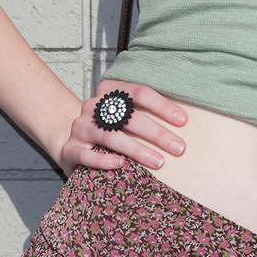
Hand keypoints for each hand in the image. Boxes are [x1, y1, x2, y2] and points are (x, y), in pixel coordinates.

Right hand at [52, 81, 187, 173]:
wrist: (73, 145)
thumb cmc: (111, 131)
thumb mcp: (126, 117)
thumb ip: (148, 115)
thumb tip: (185, 122)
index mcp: (109, 91)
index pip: (139, 92)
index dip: (162, 106)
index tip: (183, 121)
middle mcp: (93, 106)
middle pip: (129, 116)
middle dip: (157, 133)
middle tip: (179, 148)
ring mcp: (80, 127)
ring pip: (110, 136)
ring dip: (137, 150)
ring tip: (159, 162)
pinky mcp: (70, 149)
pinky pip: (87, 155)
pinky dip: (104, 161)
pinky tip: (121, 165)